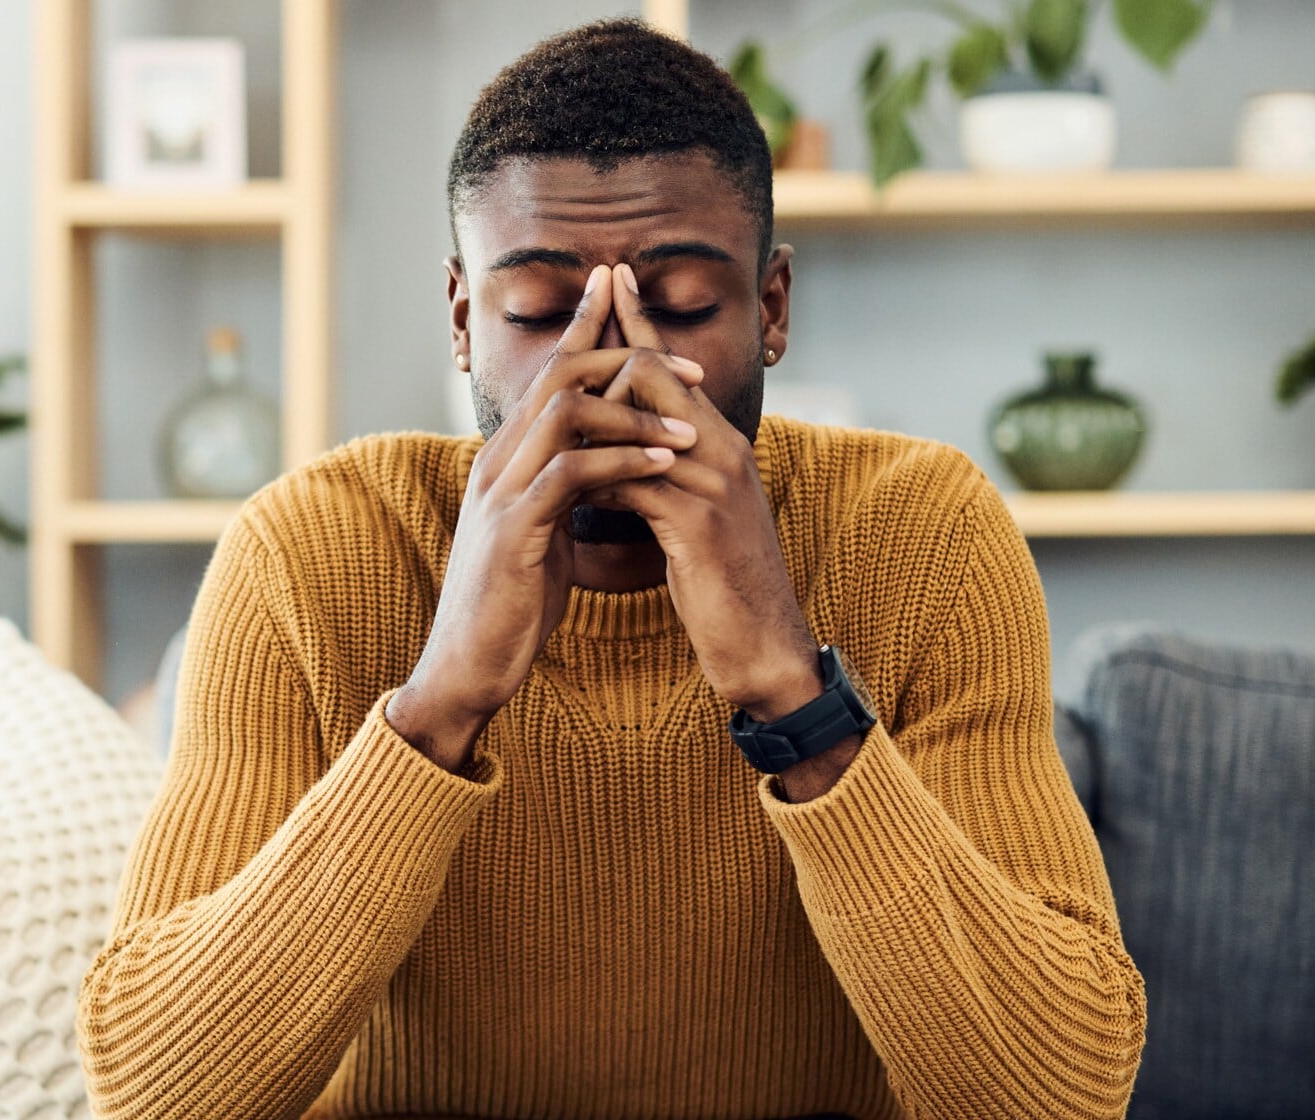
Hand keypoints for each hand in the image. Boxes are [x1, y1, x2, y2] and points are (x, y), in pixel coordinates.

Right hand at [388, 265, 699, 772]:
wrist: (468, 666)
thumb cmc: (510, 606)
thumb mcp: (539, 533)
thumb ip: (560, 493)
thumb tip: (597, 468)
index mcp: (505, 459)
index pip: (548, 374)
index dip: (587, 329)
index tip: (627, 298)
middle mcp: (497, 462)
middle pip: (556, 374)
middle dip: (623, 354)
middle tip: (687, 364)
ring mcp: (500, 493)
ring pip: (565, 414)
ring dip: (634, 411)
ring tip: (688, 424)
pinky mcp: (514, 530)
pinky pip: (570, 474)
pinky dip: (622, 462)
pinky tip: (662, 463)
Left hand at [584, 263, 823, 724]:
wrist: (764, 646)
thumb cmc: (724, 585)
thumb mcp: (693, 519)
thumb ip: (663, 477)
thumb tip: (614, 455)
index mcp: (720, 444)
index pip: (675, 366)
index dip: (641, 322)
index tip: (611, 279)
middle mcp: (723, 450)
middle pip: (655, 373)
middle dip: (605, 359)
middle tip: (570, 350)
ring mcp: (714, 483)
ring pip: (639, 421)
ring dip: (589, 422)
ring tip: (550, 421)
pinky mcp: (698, 524)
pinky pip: (634, 482)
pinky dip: (597, 481)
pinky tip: (571, 491)